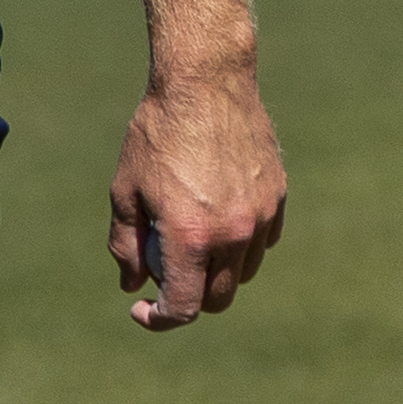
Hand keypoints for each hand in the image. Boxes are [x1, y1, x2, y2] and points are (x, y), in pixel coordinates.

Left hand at [112, 69, 285, 327]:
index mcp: (191, 235)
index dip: (159, 319)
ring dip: (215, 271)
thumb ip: (126, 244)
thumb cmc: (157, 135)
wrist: (205, 84)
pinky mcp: (277, 196)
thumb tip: (132, 286)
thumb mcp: (125, 191)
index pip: (184, 307)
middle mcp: (233, 233)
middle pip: (217, 297)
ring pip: (243, 272)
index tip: (142, 309)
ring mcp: (260, 216)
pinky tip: (215, 217)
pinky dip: (240, 244)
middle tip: (162, 273)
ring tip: (187, 239)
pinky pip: (262, 241)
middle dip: (188, 297)